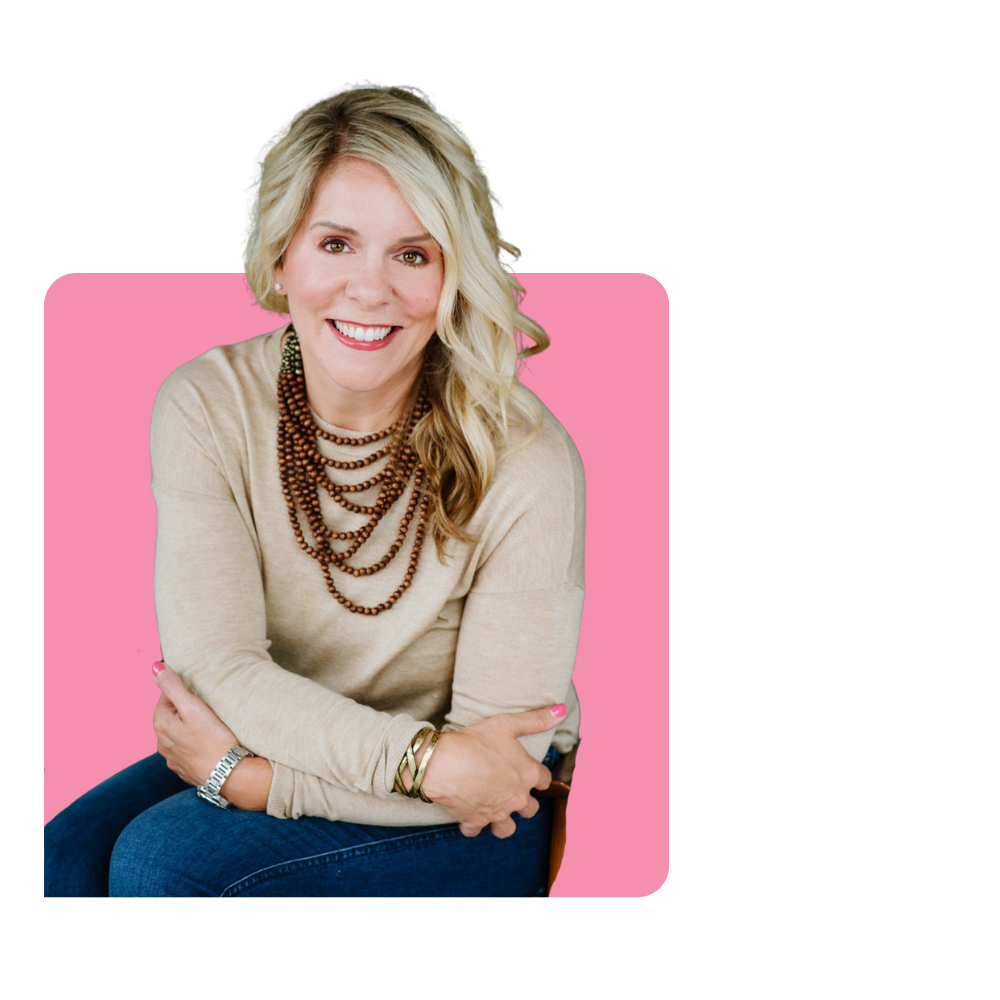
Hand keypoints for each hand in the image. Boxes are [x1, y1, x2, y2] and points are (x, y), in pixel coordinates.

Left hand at [152, 661, 270, 808]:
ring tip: (210, 725)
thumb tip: (155, 667)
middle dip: (186, 709)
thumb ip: (173, 686)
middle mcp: (161, 743)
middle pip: (171, 715)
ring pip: (177, 733)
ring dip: (189, 727)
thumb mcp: (193, 707)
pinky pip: (185, 749)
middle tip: (208, 708)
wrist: (229, 775)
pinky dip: (194, 743)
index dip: (184, 692)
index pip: (166, 696)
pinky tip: (208, 743)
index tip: (201, 694)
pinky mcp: (184, 769)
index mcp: (161, 724)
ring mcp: (172, 758)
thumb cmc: (214, 740)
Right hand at [417, 705, 563, 838]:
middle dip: (524, 802)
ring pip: (508, 828)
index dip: (538, 777)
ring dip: (504, 820)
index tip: (531, 774)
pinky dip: (472, 824)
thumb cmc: (475, 741)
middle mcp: (516, 797)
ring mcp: (497, 812)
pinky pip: (476, 830)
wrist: (442, 763)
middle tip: (512, 791)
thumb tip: (561, 710)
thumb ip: (536, 719)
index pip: (544, 780)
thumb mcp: (507, 724)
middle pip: (531, 809)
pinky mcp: (476, 821)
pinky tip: (468, 814)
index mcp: (527, 774)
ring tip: (496, 810)